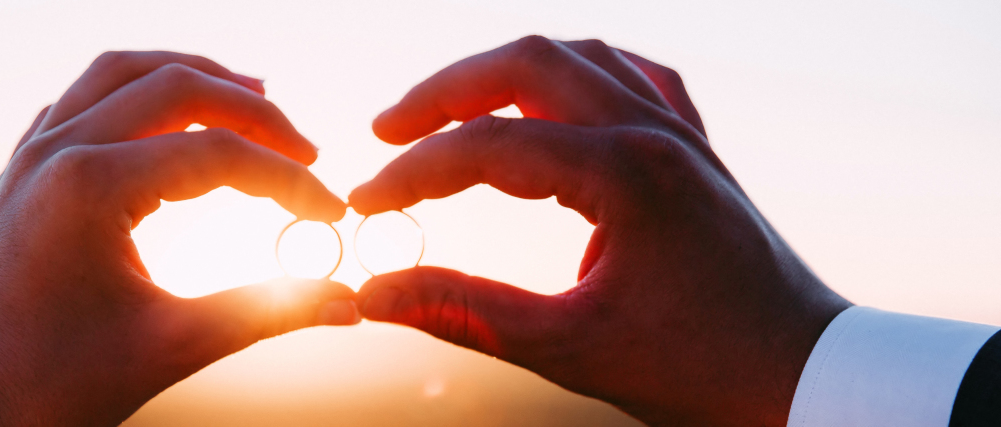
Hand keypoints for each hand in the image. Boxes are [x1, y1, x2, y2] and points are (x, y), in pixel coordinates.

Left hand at [0, 51, 358, 425]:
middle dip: (251, 112)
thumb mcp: (170, 347)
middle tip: (304, 149)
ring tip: (251, 95)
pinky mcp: (18, 171)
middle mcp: (54, 152)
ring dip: (191, 77)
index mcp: (89, 187)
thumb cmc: (54, 386)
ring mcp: (29, 155)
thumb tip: (349, 303)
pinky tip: (167, 117)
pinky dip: (136, 93)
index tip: (331, 212)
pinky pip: (80, 99)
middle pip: (174, 88)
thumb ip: (266, 313)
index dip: (287, 180)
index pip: (218, 155)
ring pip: (120, 73)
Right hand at [349, 36, 851, 425]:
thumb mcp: (568, 348)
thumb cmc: (700, 369)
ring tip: (448, 112)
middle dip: (444, 91)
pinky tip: (552, 98)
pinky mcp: (695, 149)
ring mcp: (680, 133)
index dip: (412, 174)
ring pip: (576, 56)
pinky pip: (631, 77)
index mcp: (624, 175)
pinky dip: (576, 75)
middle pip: (526, 64)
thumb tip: (373, 294)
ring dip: (502, 74)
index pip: (487, 148)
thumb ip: (463, 312)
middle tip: (386, 131)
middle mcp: (654, 134)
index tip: (366, 206)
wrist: (806, 376)